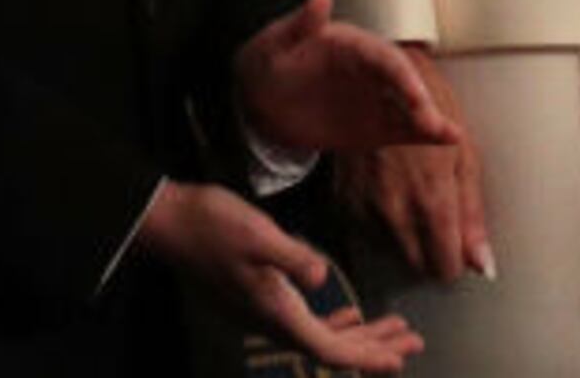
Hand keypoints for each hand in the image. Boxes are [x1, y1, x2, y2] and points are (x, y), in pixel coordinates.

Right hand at [136, 180, 424, 371]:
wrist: (167, 222)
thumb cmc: (212, 224)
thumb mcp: (258, 235)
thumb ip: (293, 258)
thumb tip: (324, 278)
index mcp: (276, 311)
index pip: (330, 349)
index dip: (368, 357)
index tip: (401, 357)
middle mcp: (271, 320)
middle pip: (331, 348)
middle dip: (374, 347)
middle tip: (412, 341)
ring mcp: (262, 311)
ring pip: (320, 335)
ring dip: (359, 334)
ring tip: (392, 328)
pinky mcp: (256, 298)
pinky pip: (306, 321)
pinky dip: (333, 321)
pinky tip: (346, 311)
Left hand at [234, 0, 462, 157]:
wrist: (260, 96)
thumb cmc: (270, 60)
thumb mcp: (277, 42)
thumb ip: (302, 23)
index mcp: (352, 45)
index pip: (384, 58)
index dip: (401, 76)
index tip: (415, 96)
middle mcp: (370, 71)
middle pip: (403, 84)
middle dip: (419, 102)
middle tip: (431, 124)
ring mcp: (374, 99)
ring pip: (408, 108)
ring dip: (429, 120)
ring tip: (451, 135)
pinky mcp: (372, 125)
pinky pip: (401, 130)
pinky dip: (423, 135)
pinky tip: (446, 141)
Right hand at [332, 42, 492, 286]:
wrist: (375, 78)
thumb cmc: (430, 109)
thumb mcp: (464, 156)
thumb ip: (472, 216)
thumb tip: (483, 264)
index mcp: (432, 200)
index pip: (445, 267)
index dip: (456, 258)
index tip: (457, 241)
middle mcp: (395, 210)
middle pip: (418, 265)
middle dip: (432, 249)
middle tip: (438, 215)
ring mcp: (365, 206)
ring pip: (392, 250)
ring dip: (406, 236)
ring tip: (412, 195)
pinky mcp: (343, 200)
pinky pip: (368, 232)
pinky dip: (381, 221)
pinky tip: (389, 190)